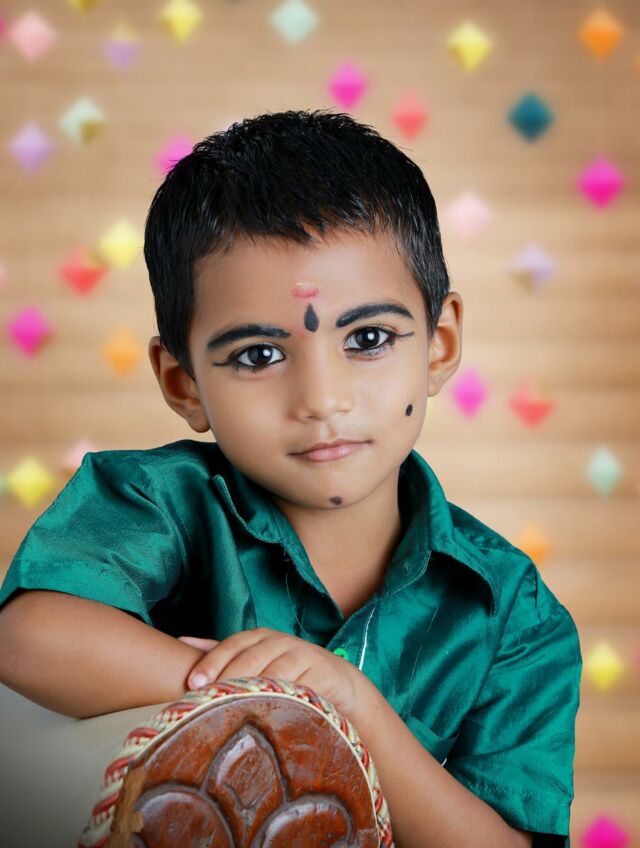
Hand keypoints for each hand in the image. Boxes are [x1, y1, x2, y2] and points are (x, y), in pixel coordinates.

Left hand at [177, 628, 374, 727]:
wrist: (338, 681)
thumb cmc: (289, 671)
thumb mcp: (255, 657)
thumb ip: (220, 651)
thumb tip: (180, 642)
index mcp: (259, 637)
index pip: (232, 645)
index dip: (213, 662)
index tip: (193, 683)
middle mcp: (280, 642)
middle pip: (251, 658)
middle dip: (229, 678)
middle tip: (209, 700)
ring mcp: (303, 655)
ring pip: (275, 672)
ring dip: (256, 690)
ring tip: (237, 708)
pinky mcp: (323, 672)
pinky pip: (303, 686)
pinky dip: (288, 697)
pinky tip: (273, 711)